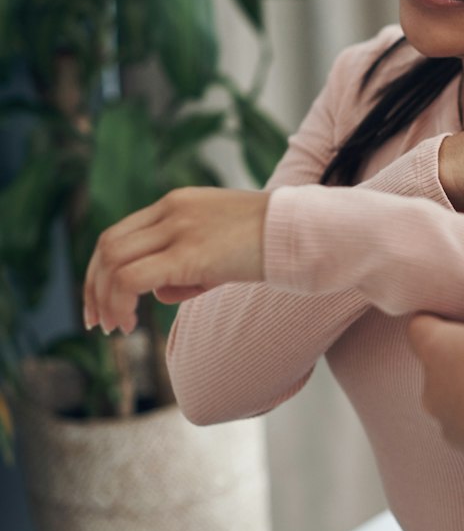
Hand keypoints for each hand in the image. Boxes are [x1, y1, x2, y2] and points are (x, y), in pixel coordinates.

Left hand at [83, 188, 268, 334]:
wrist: (301, 232)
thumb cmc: (271, 243)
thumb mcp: (221, 249)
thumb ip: (187, 267)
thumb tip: (160, 293)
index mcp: (179, 202)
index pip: (122, 233)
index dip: (104, 270)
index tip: (105, 301)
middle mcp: (172, 209)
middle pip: (107, 246)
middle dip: (94, 287)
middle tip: (97, 322)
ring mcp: (178, 228)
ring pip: (113, 263)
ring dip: (104, 299)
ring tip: (115, 328)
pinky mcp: (187, 253)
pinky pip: (132, 280)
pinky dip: (120, 303)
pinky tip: (131, 324)